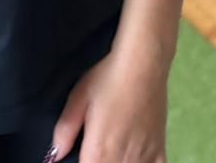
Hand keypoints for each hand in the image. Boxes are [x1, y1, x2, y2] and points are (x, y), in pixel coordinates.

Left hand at [47, 51, 168, 162]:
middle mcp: (122, 160)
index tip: (82, 154)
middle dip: (99, 162)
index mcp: (99, 151)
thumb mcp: (78, 98)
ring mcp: (144, 156)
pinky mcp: (160, 149)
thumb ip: (65, 130)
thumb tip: (54, 155)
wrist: (143, 62)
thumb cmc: (108, 77)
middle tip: (94, 148)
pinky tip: (135, 158)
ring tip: (111, 151)